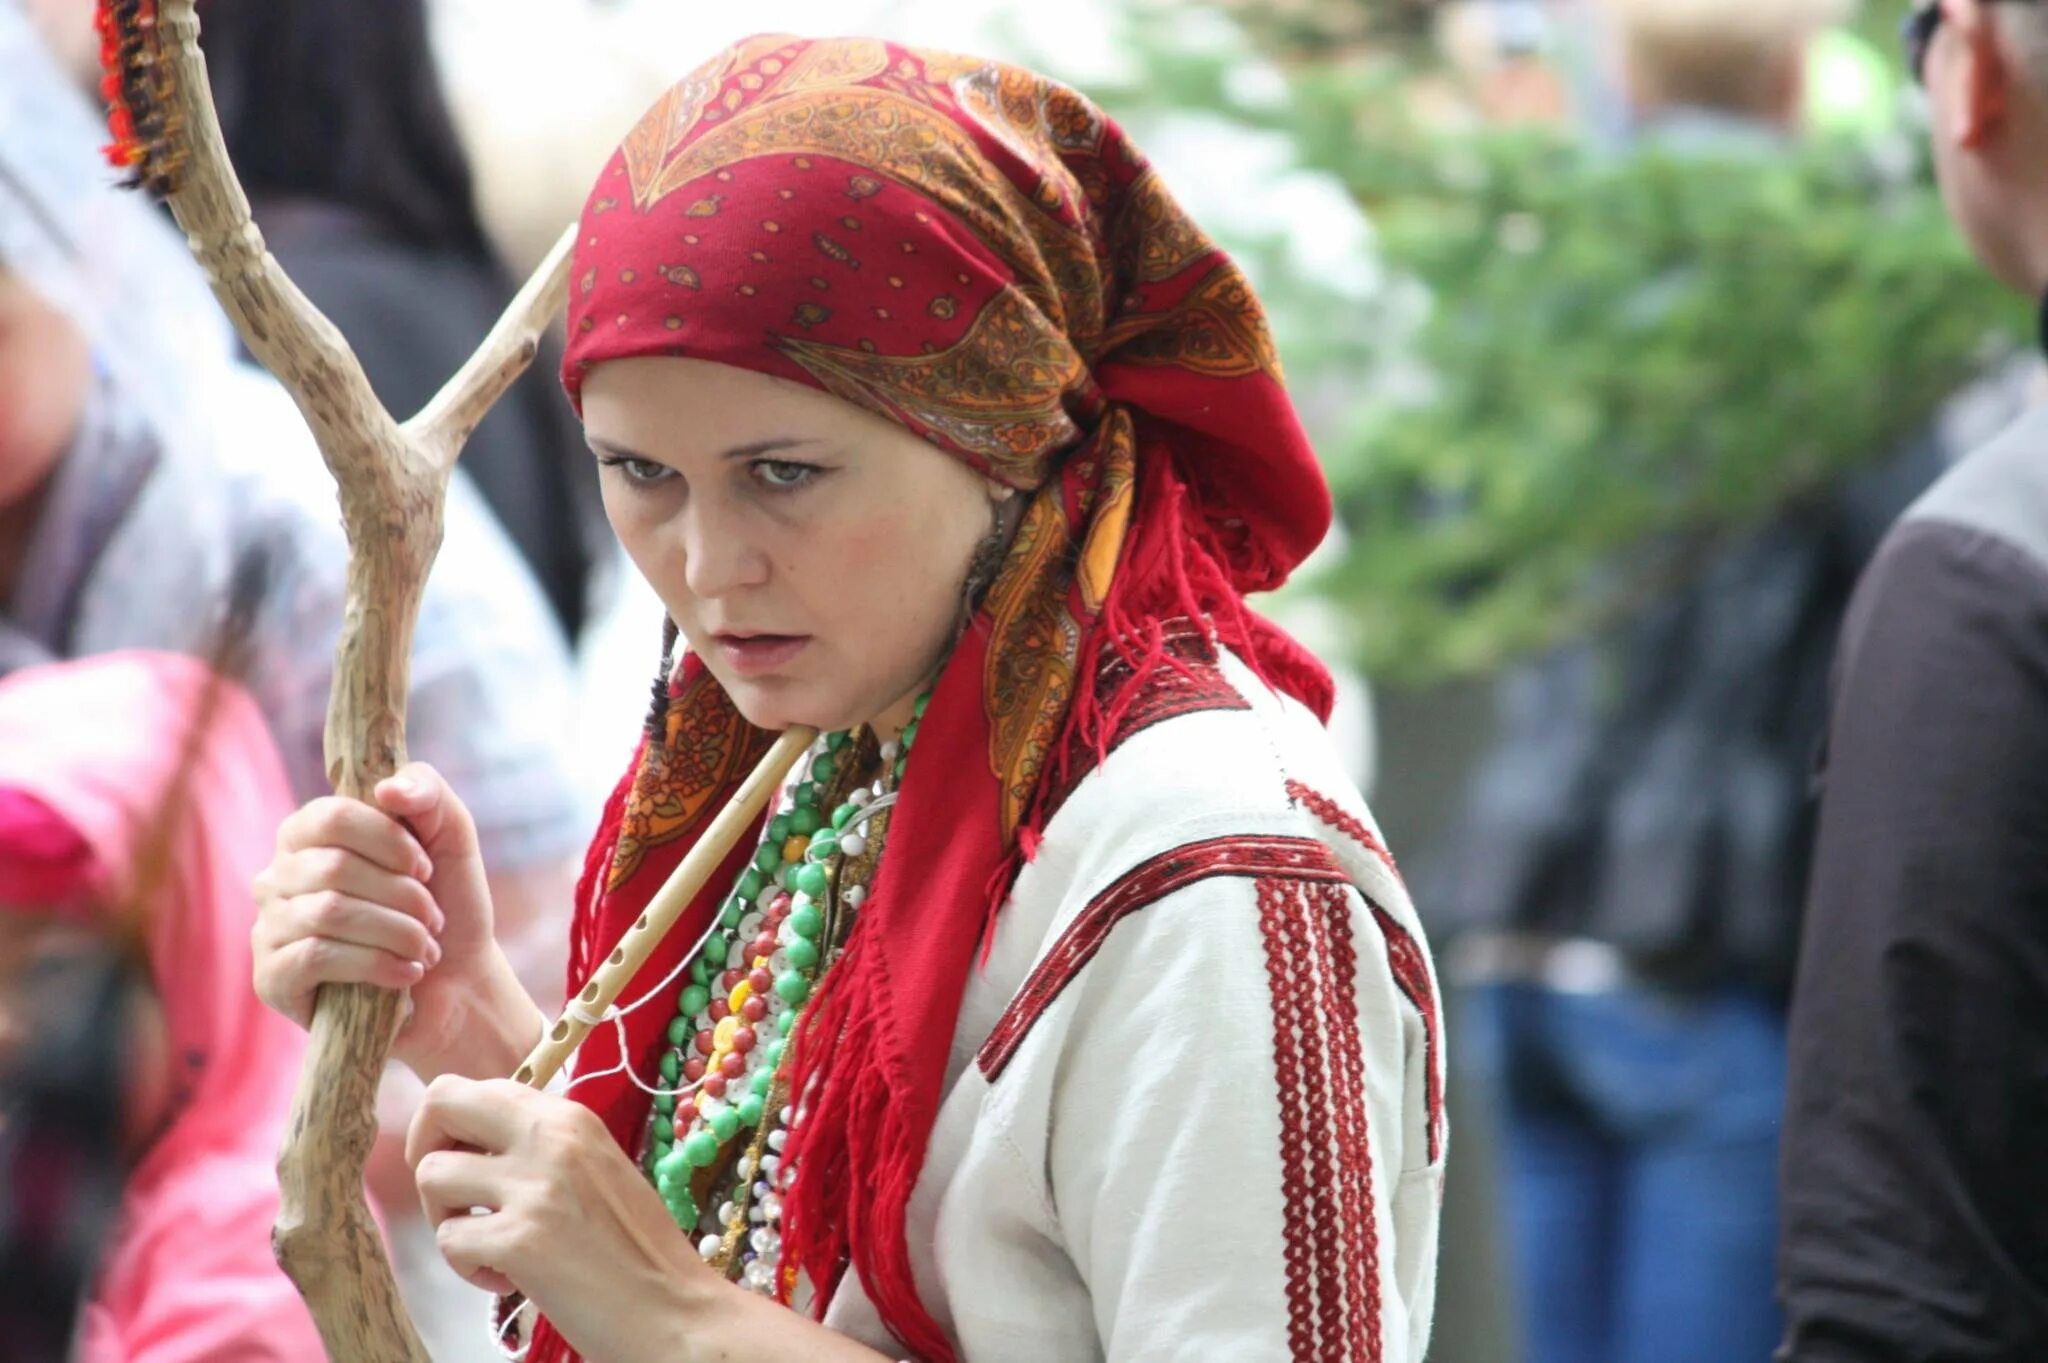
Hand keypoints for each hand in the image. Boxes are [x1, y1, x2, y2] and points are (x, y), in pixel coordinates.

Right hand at [251, 762, 537, 1079]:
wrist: (456, 984)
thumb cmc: (445, 902)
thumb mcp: (451, 835)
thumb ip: (427, 791)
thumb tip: (387, 789)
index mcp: (309, 835)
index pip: (331, 815)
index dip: (388, 840)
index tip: (425, 866)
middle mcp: (278, 876)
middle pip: (334, 867)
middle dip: (402, 895)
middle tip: (432, 918)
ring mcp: (269, 928)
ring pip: (329, 913)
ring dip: (396, 932)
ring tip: (424, 947)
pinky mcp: (272, 978)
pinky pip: (315, 957)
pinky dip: (376, 964)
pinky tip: (406, 974)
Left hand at [406, 1077, 735, 1362]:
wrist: (675, 1310)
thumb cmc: (638, 1250)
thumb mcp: (595, 1168)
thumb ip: (542, 1146)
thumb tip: (475, 1142)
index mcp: (569, 1116)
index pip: (475, 1088)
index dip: (453, 1128)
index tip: (469, 1166)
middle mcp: (550, 1137)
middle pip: (441, 1103)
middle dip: (423, 1148)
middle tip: (451, 1197)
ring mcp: (534, 1187)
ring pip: (432, 1176)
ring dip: (445, 1219)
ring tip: (487, 1246)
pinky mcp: (520, 1241)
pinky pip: (448, 1243)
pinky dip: (467, 1270)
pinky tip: (508, 1281)